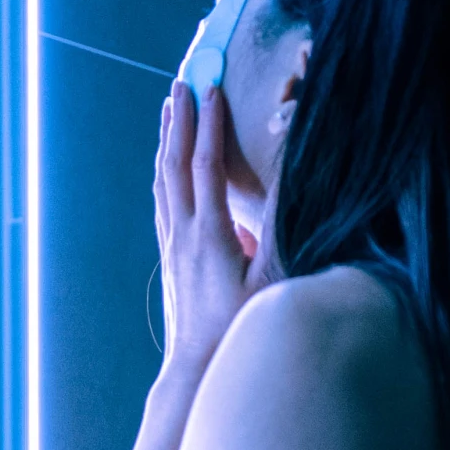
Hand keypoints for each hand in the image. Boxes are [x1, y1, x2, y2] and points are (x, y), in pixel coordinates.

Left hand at [153, 81, 254, 378]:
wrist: (198, 367)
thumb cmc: (241, 328)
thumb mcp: (271, 279)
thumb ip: (277, 228)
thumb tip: (285, 183)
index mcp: (209, 233)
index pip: (207, 165)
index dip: (211, 125)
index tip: (213, 90)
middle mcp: (183, 233)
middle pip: (175, 163)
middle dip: (179, 120)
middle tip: (182, 82)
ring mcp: (173, 244)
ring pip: (164, 179)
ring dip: (167, 140)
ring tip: (169, 109)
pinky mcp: (171, 256)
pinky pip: (164, 200)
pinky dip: (166, 170)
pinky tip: (168, 164)